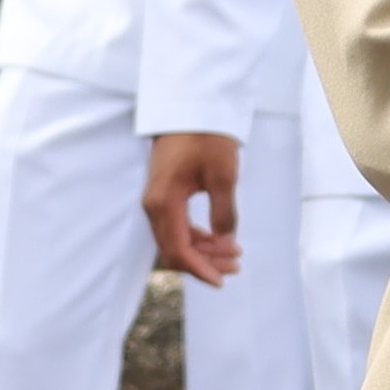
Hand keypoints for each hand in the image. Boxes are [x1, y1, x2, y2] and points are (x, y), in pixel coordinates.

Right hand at [144, 131, 243, 284]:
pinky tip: (218, 238)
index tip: (221, 280)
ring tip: (234, 253)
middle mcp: (153, 206)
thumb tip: (226, 243)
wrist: (190, 108)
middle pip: (174, 249)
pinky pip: (177, 226)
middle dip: (204, 263)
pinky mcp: (164, 195)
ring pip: (176, 239)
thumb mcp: (222, 176)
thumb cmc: (207, 138)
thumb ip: (223, 213)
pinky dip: (197, 237)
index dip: (199, 269)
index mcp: (163, 203)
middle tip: (236, 264)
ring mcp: (156, 201)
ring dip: (203, 251)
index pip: (178, 249)